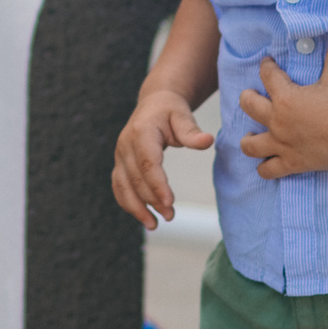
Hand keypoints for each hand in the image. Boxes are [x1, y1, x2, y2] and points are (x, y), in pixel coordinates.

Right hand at [112, 89, 214, 227]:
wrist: (153, 103)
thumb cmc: (171, 111)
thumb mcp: (183, 116)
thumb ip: (192, 132)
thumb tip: (207, 141)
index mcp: (142, 131)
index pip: (148, 163)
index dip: (157, 184)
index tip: (170, 202)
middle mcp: (126, 144)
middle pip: (136, 178)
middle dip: (152, 200)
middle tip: (170, 216)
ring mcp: (120, 155)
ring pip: (124, 186)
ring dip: (137, 208)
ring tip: (154, 224)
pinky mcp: (120, 164)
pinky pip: (120, 187)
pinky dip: (128, 204)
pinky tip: (143, 217)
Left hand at [239, 33, 327, 179]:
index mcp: (285, 97)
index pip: (267, 75)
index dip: (266, 66)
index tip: (267, 63)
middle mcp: (276, 120)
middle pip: (248, 106)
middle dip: (247, 98)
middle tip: (251, 97)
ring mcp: (281, 144)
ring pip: (251, 144)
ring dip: (248, 140)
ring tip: (250, 137)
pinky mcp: (290, 163)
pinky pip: (269, 170)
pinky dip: (265, 169)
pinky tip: (266, 166)